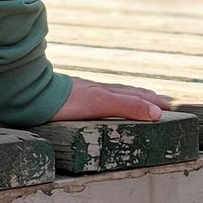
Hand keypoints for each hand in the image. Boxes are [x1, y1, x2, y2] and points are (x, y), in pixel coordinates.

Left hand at [53, 77, 172, 121]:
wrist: (34, 94)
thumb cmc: (67, 100)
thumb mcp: (101, 103)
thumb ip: (128, 107)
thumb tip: (157, 113)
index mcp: (107, 92)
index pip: (136, 97)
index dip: (152, 102)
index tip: (169, 107)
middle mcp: (97, 90)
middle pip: (126, 93)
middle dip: (144, 98)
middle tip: (159, 103)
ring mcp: (84, 93)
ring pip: (111, 94)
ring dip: (127, 98)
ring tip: (136, 101)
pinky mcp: (71, 98)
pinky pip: (96, 98)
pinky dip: (108, 100)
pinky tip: (99, 103)